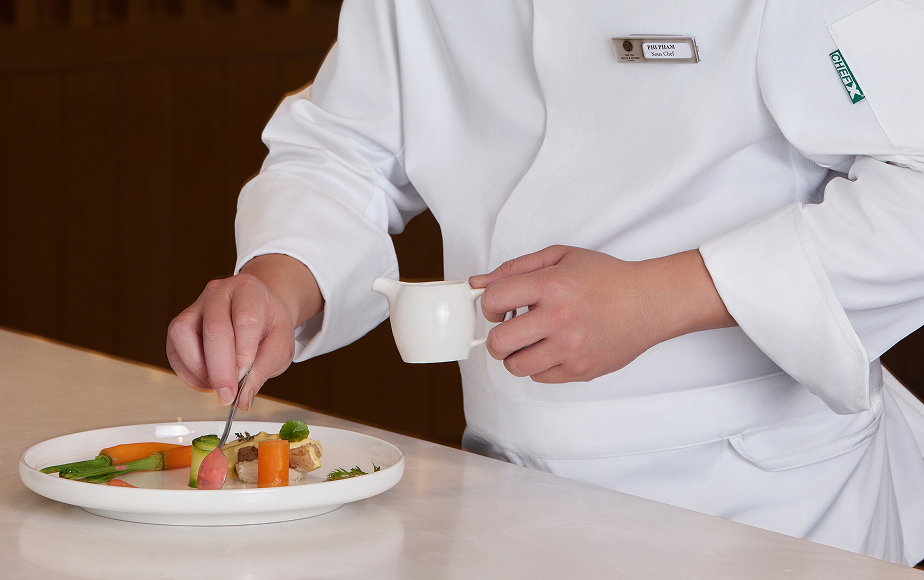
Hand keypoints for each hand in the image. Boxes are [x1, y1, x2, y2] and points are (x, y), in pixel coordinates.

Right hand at [166, 254, 322, 409]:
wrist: (260, 313)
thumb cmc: (270, 327)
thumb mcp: (280, 347)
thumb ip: (262, 371)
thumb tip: (242, 399)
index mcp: (250, 290)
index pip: (246, 320)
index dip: (243, 354)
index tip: (244, 380)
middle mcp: (219, 292)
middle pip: (214, 328)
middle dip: (220, 370)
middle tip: (228, 396)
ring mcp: (196, 306)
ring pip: (183, 334)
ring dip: (199, 369)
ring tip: (218, 385)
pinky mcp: (180, 324)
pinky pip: (174, 348)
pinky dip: (188, 372)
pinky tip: (207, 381)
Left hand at [469, 246, 733, 382]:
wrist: (650, 302)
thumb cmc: (606, 278)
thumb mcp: (560, 257)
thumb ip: (515, 268)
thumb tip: (477, 284)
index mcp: (552, 285)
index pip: (495, 300)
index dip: (489, 304)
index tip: (498, 307)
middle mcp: (560, 318)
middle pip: (499, 342)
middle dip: (496, 337)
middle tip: (508, 330)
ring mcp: (571, 348)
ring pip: (516, 366)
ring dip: (515, 355)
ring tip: (530, 341)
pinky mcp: (581, 369)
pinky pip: (540, 377)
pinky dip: (539, 365)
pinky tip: (552, 349)